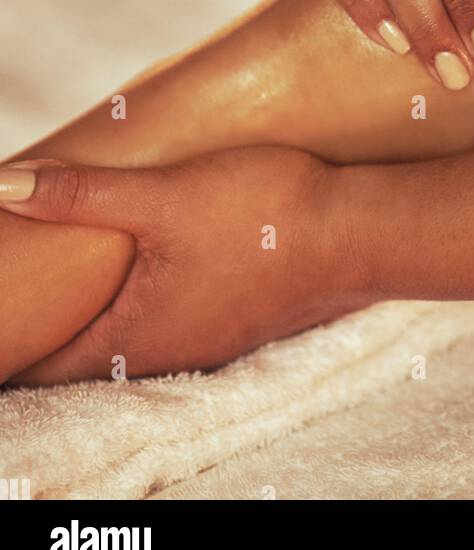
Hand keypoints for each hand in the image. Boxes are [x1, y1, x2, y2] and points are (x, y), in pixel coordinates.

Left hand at [1, 148, 361, 383]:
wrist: (360, 231)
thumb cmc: (263, 218)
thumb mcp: (162, 197)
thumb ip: (80, 194)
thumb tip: (1, 186)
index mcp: (134, 339)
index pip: (37, 363)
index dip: (8, 337)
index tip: (1, 303)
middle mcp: (167, 355)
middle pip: (79, 354)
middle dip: (48, 320)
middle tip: (24, 277)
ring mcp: (206, 341)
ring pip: (127, 336)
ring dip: (97, 309)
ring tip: (73, 269)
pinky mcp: (235, 317)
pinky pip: (168, 320)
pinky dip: (140, 298)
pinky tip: (145, 260)